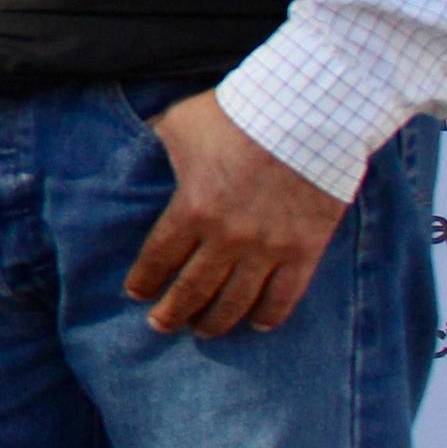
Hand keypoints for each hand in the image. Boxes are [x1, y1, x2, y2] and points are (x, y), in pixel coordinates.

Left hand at [126, 91, 348, 337]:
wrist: (309, 116)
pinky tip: (257, 324)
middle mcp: (227, 238)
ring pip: (236, 302)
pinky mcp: (305, 250)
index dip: (144, 281)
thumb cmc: (239, 115)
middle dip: (172, 313)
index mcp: (191, 209)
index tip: (137, 294)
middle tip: (161, 325)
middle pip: (193, 290)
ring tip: (204, 331)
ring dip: (216, 322)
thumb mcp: (181, 123)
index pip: (158, 259)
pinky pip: (285, 296)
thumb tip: (137, 139)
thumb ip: (156, 139)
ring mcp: (268, 248)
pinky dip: (269, 315)